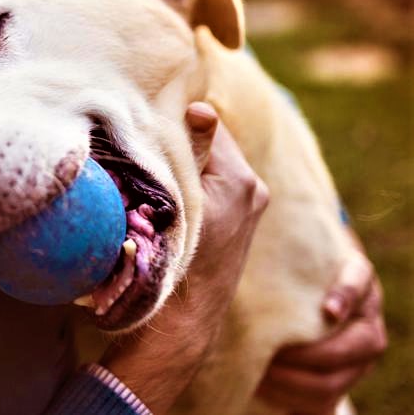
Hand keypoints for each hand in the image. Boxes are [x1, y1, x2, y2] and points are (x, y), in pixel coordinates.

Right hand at [101, 102, 268, 411]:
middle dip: (182, 143)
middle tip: (149, 145)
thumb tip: (202, 108)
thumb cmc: (174, 260)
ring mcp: (247, 206)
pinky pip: (213, 184)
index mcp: (241, 180)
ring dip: (185, 163)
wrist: (183, 320)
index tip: (150, 125)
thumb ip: (193, 153)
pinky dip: (193, 181)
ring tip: (156, 172)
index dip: (177, 121)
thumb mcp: (179, 201)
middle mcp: (252, 189)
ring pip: (211, 164)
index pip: (209, 124)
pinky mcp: (237, 220)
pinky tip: (169, 193)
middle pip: (211, 144)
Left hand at [257, 249, 386, 413]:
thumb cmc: (291, 273)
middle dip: (312, 355)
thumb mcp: (293, 258)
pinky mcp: (341, 379)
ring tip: (261, 370)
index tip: (329, 309)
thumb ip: (283, 250)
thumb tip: (248, 217)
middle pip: (356, 345)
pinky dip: (291, 396)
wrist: (303, 304)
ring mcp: (358, 354)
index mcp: (356, 278)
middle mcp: (365, 319)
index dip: (347, 294)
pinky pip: (324, 399)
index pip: (359, 280)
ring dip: (296, 380)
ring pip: (337, 379)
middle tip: (273, 353)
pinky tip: (262, 382)